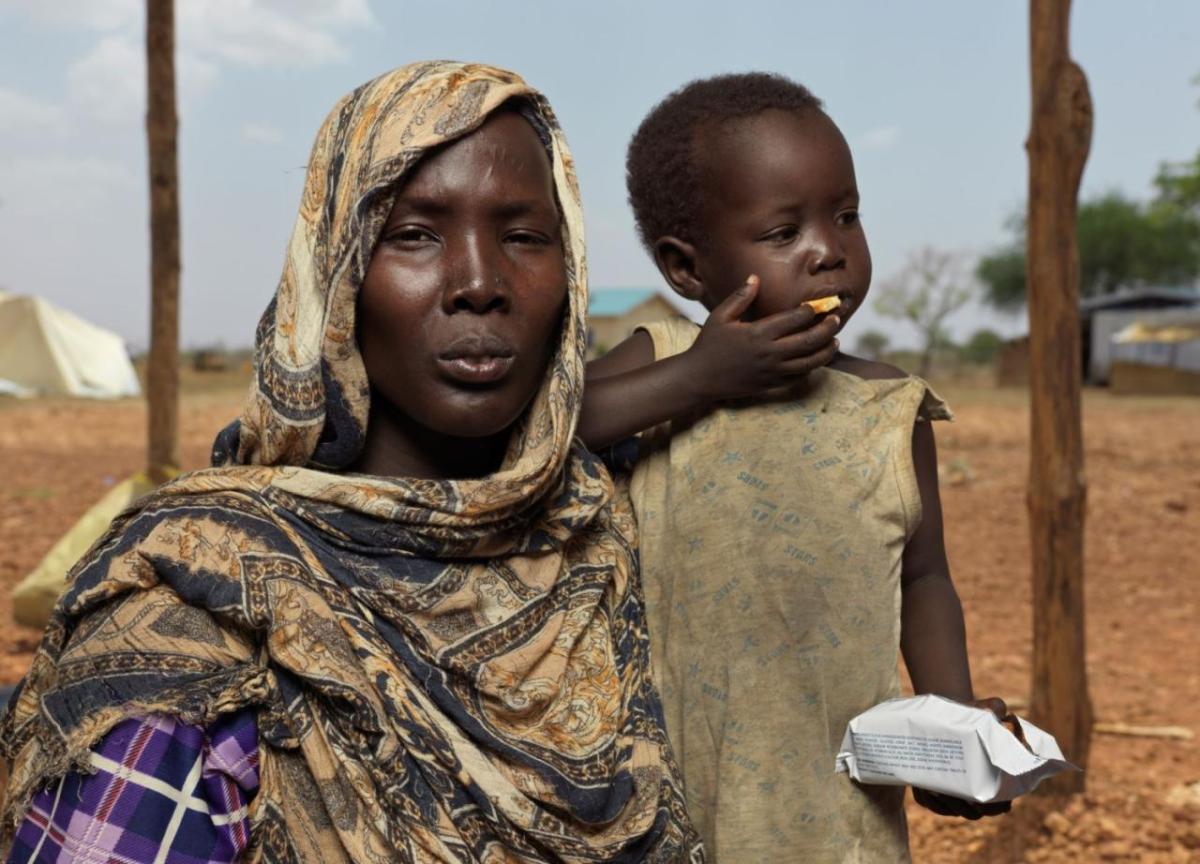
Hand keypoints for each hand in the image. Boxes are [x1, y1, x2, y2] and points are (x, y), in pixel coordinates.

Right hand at [684, 275, 840, 403]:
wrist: (699, 378)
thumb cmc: (708, 344)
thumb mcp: (720, 317)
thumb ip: (739, 297)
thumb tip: (755, 278)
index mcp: (758, 333)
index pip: (794, 319)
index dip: (810, 310)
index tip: (818, 304)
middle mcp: (769, 353)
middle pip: (809, 340)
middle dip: (827, 328)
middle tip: (836, 318)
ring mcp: (772, 371)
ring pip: (810, 362)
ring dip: (826, 350)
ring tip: (835, 340)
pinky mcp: (771, 384)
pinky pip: (799, 377)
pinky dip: (812, 368)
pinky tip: (817, 359)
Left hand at [912, 696, 1013, 819]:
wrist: (949, 712)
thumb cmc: (974, 713)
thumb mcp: (987, 708)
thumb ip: (996, 707)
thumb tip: (997, 712)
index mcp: (996, 779)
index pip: (1001, 805)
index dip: (994, 806)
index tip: (982, 798)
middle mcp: (977, 791)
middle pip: (974, 813)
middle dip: (964, 807)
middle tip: (953, 793)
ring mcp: (956, 793)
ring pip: (952, 810)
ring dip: (945, 805)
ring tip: (935, 790)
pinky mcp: (934, 790)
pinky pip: (931, 804)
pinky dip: (929, 801)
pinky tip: (925, 788)